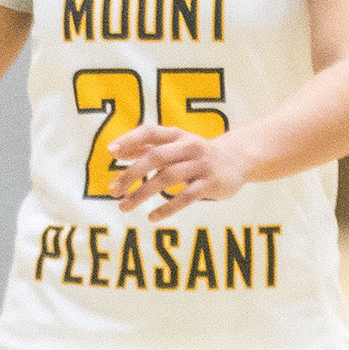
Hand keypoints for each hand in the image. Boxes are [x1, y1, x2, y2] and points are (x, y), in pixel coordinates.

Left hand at [107, 123, 247, 221]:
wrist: (237, 159)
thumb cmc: (196, 153)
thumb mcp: (174, 146)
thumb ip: (147, 148)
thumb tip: (115, 152)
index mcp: (176, 135)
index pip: (150, 132)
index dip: (130, 140)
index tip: (111, 153)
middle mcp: (188, 146)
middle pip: (155, 157)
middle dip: (131, 174)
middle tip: (113, 190)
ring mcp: (200, 165)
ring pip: (167, 178)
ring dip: (142, 193)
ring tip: (125, 206)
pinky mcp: (210, 183)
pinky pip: (186, 197)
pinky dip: (167, 208)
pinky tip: (151, 216)